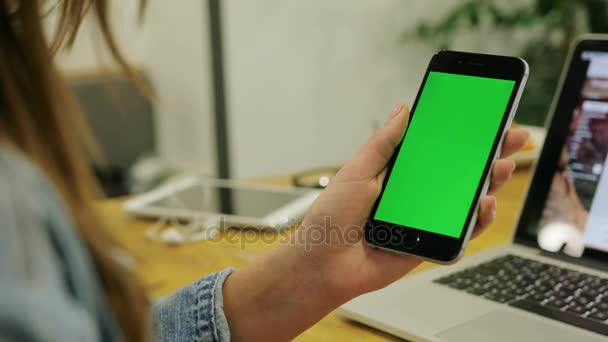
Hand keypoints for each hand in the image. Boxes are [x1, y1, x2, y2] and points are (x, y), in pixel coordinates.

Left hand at [223, 103, 528, 340]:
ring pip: (465, 201)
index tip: (485, 118)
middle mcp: (414, 194)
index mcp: (397, 173)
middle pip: (457, 172)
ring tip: (502, 166)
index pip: (436, 149)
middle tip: (510, 138)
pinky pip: (460, 233)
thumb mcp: (356, 171)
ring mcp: (424, 220)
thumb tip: (402, 110)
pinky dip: (478, 220)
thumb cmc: (331, 217)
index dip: (460, 136)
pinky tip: (486, 204)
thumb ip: (383, 143)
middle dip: (487, 155)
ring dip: (489, 183)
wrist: (324, 264)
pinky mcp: (429, 244)